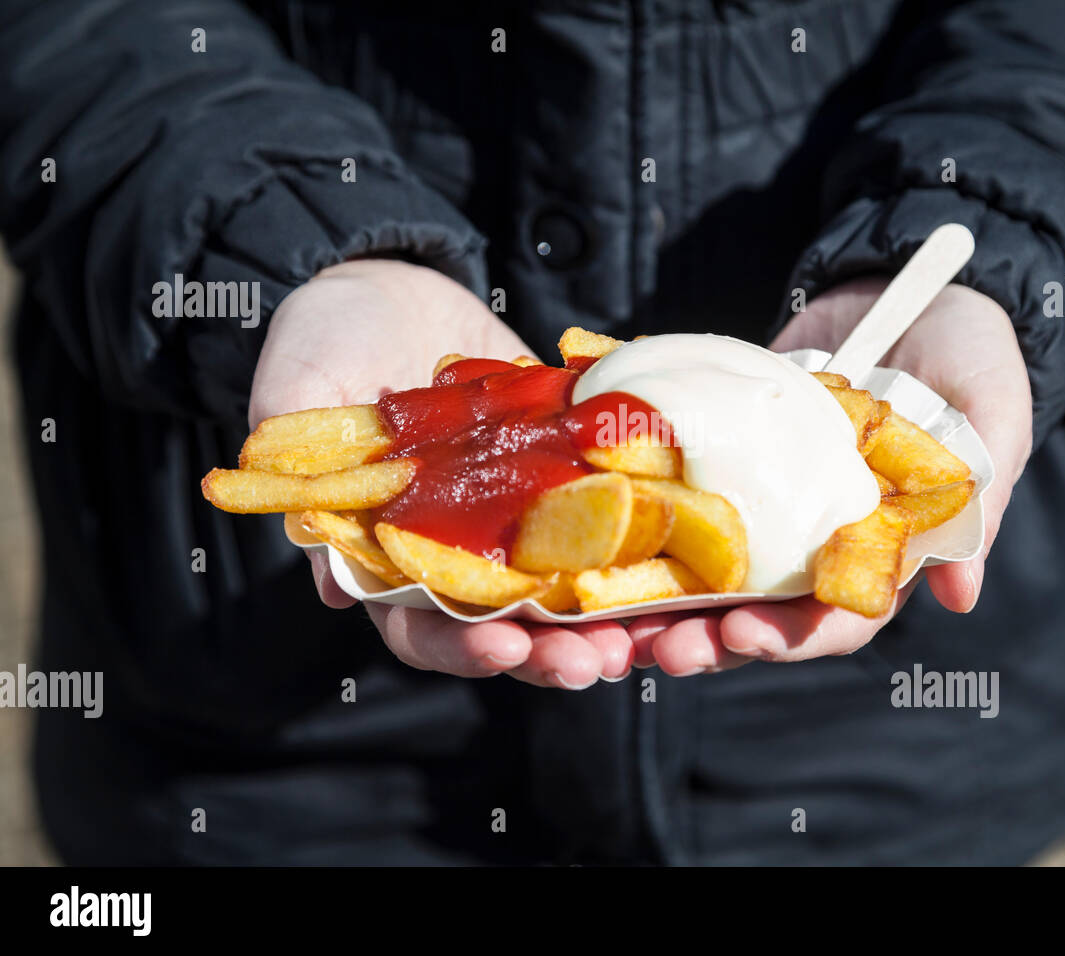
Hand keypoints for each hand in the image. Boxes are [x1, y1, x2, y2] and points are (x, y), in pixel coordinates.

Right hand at [250, 259, 633, 688]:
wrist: (391, 285)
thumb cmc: (327, 337)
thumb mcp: (297, 389)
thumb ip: (305, 468)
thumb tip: (329, 576)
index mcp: (387, 551)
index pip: (420, 626)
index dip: (459, 647)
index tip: (504, 648)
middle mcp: (456, 547)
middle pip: (508, 626)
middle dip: (553, 652)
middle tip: (598, 660)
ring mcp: (514, 514)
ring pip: (568, 587)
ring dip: (608, 616)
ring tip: (651, 633)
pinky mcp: (562, 474)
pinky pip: (608, 515)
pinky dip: (642, 539)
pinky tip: (680, 555)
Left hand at [626, 279, 1031, 675]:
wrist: (915, 280)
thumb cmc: (971, 355)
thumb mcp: (993, 419)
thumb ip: (979, 503)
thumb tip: (960, 595)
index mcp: (883, 549)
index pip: (836, 619)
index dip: (792, 638)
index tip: (743, 638)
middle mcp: (818, 537)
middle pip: (759, 611)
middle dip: (709, 637)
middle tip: (657, 647)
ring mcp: (769, 497)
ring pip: (710, 568)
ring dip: (664, 597)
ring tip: (614, 616)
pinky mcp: (729, 454)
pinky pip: (683, 491)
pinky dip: (645, 513)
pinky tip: (599, 527)